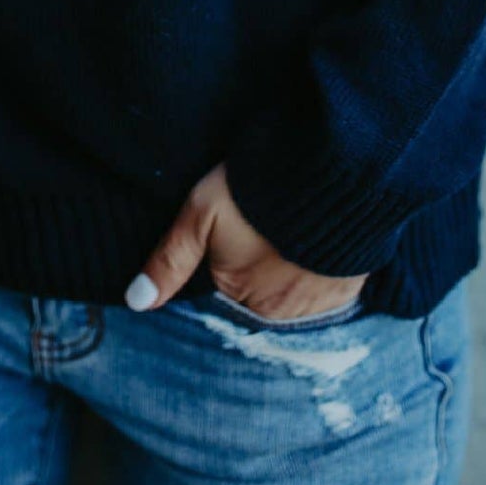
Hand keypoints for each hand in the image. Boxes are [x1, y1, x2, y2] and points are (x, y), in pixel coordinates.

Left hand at [125, 162, 369, 319]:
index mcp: (239, 298)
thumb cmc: (258, 189)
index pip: (223, 288)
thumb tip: (135, 303)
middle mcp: (279, 313)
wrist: (332, 171)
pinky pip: (327, 288)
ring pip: (291, 292)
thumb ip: (169, 260)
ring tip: (289, 230)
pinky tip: (315, 239)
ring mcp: (318, 304)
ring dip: (288, 271)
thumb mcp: (201, 214)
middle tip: (262, 225)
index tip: (233, 229)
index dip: (225, 256)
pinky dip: (319, 271)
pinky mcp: (350, 288)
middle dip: (256, 267)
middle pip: (257, 294)